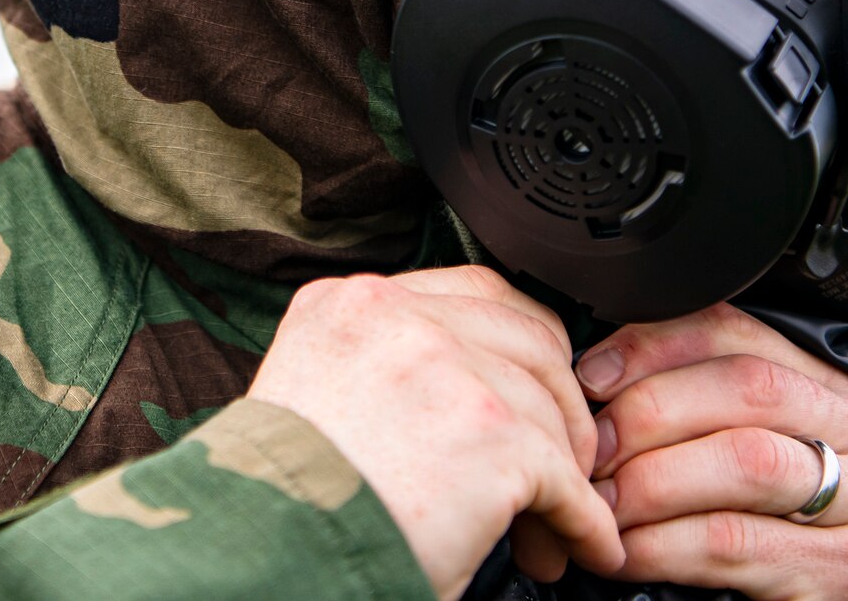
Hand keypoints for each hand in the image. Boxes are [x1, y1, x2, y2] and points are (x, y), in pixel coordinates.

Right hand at [246, 265, 624, 600]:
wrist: (262, 558)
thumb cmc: (280, 502)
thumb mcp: (316, 392)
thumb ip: (384, 362)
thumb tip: (472, 384)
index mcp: (350, 304)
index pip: (474, 290)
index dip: (519, 347)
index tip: (533, 391)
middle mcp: (399, 320)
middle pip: (531, 340)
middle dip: (557, 410)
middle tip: (555, 468)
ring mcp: (450, 370)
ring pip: (552, 413)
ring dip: (566, 477)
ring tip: (548, 532)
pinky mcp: (492, 437)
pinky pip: (567, 480)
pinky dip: (585, 523)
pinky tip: (583, 547)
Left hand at [577, 303, 847, 600]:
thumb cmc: (778, 544)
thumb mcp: (746, 464)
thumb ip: (702, 413)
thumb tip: (600, 378)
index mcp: (839, 394)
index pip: (742, 334)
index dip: (655, 347)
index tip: (591, 377)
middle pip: (747, 388)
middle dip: (649, 413)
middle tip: (592, 451)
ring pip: (744, 460)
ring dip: (651, 481)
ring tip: (600, 504)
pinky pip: (733, 541)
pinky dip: (663, 544)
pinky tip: (626, 551)